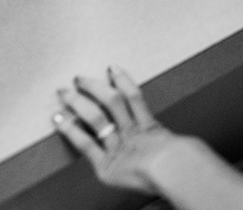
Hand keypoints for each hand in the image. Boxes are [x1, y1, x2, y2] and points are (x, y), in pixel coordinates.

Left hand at [53, 67, 192, 193]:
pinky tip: (59, 118)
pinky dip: (71, 130)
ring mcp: (120, 148)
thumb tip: (165, 128)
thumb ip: (167, 138)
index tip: (111, 69)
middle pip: (111, 101)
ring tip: (65, 92)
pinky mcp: (107, 165)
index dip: (122, 80)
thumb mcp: (180, 150)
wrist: (178, 173)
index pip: (134, 96)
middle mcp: (133, 135)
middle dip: (93, 88)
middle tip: (79, 78)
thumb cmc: (184, 166)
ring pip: (97, 118)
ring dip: (78, 103)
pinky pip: (86, 144)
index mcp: (151, 130)